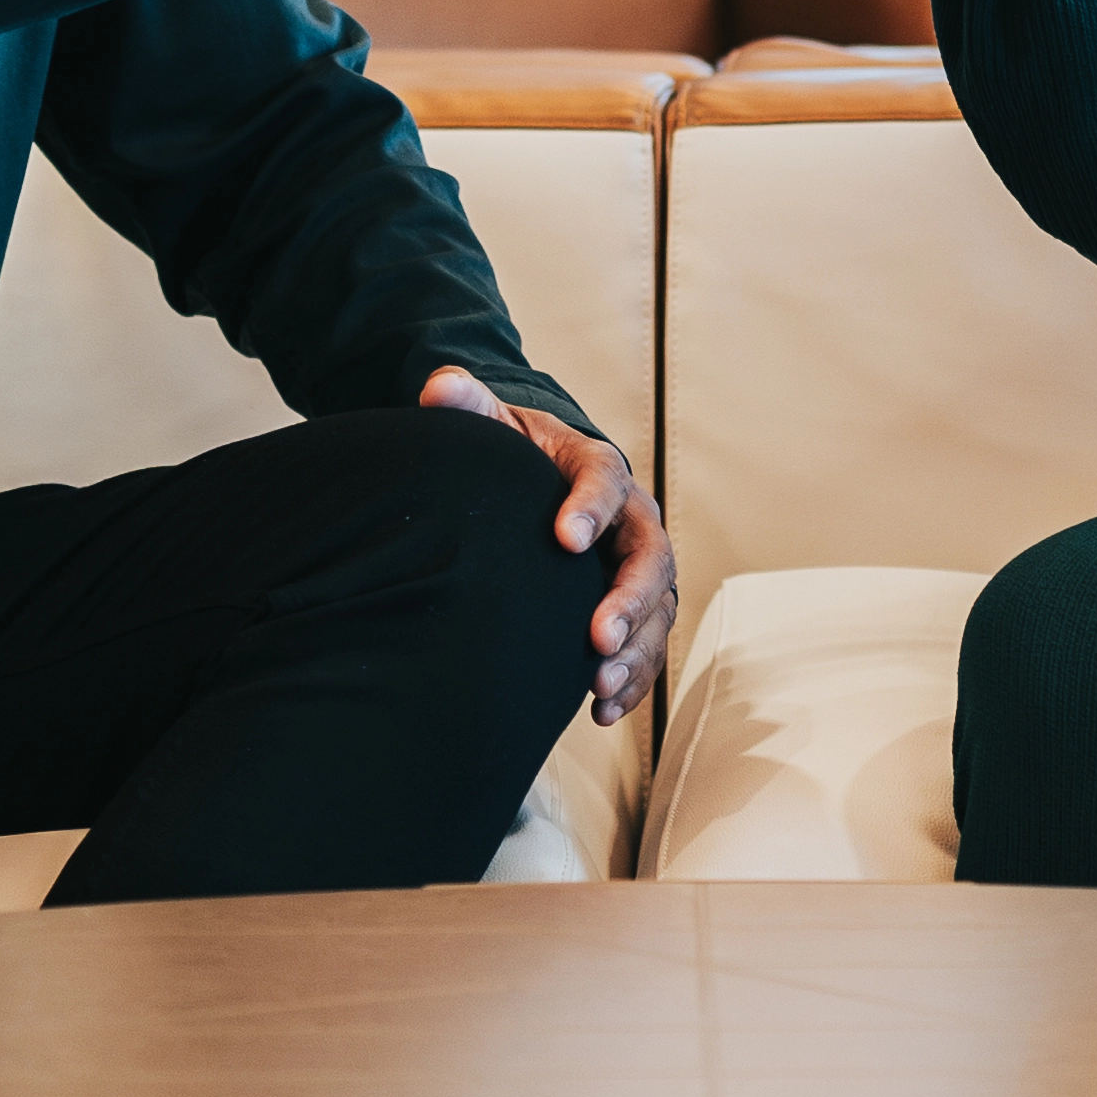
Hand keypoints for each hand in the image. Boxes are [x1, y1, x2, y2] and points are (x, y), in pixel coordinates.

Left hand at [425, 365, 674, 718]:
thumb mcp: (492, 423)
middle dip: (629, 600)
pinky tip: (600, 710)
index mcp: (598, 467)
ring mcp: (638, 566)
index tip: (565, 538)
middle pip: (649, 557)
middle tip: (598, 636)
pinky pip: (646, 646)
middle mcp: (632, 518)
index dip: (590, 508)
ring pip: (657, 610)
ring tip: (601, 685)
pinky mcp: (636, 607)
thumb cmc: (514, 453)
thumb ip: (467, 405)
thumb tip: (439, 386)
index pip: (603, 481)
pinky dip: (630, 680)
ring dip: (635, 651)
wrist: (539, 481)